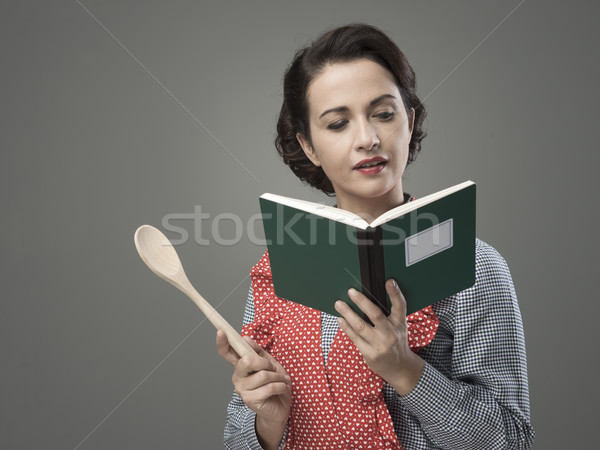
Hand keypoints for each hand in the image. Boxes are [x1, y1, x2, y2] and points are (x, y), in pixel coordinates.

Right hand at [216, 330, 290, 447]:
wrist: (281, 406)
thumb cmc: (275, 382)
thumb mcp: (269, 363)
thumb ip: (258, 351)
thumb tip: (245, 338)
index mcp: (241, 366)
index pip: (227, 353)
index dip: (222, 343)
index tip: (221, 331)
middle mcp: (237, 377)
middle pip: (246, 361)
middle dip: (265, 363)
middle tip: (273, 368)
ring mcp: (242, 389)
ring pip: (262, 375)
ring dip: (278, 377)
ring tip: (282, 380)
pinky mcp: (250, 400)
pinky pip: (268, 387)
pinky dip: (280, 386)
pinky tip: (282, 388)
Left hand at [334, 279, 424, 395]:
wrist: (400, 368)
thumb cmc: (397, 342)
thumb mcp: (399, 326)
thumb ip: (390, 312)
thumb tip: (370, 295)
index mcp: (400, 323)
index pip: (400, 306)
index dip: (395, 293)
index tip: (389, 281)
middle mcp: (391, 334)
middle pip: (376, 314)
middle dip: (362, 301)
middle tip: (351, 291)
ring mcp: (380, 345)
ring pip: (360, 326)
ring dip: (347, 313)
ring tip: (338, 303)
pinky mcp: (370, 354)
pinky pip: (354, 338)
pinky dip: (346, 327)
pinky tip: (340, 319)